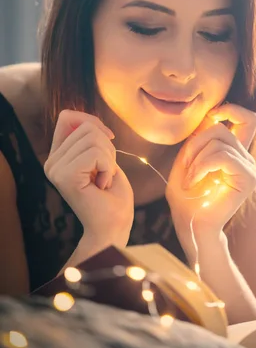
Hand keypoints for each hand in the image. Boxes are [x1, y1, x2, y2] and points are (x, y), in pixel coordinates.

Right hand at [44, 110, 133, 245]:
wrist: (113, 229)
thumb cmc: (112, 199)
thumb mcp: (104, 159)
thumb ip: (92, 140)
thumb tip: (89, 120)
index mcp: (58, 157)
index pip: (67, 117)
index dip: (91, 121)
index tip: (109, 137)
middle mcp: (51, 162)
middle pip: (87, 127)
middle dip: (107, 147)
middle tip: (104, 173)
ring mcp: (55, 169)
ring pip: (93, 138)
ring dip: (108, 159)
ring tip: (103, 181)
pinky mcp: (65, 176)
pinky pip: (96, 153)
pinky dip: (107, 167)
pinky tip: (102, 186)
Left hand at [166, 103, 255, 257]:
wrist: (191, 226)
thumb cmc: (185, 197)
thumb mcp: (186, 160)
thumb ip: (198, 138)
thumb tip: (211, 117)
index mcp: (233, 151)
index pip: (246, 118)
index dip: (229, 109)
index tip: (209, 120)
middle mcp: (244, 157)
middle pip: (222, 127)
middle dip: (196, 141)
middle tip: (186, 165)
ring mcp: (248, 168)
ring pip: (219, 141)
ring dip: (196, 158)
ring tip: (189, 178)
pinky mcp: (247, 179)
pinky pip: (222, 156)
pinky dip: (201, 166)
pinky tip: (193, 181)